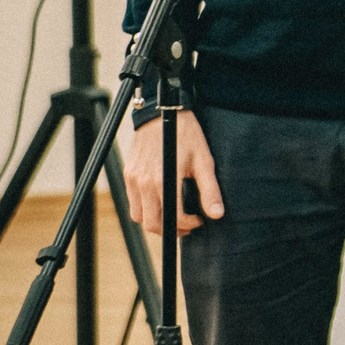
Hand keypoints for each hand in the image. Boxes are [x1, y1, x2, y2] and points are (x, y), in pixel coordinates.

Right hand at [124, 110, 222, 234]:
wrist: (163, 113)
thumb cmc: (186, 135)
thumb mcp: (204, 161)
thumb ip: (209, 189)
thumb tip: (216, 214)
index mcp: (163, 181)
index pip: (172, 218)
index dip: (188, 225)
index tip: (199, 221)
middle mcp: (143, 183)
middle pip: (151, 224)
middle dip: (170, 230)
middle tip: (186, 226)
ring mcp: (133, 179)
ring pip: (139, 216)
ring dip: (155, 223)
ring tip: (174, 218)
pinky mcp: (127, 174)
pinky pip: (132, 202)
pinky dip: (145, 210)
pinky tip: (161, 203)